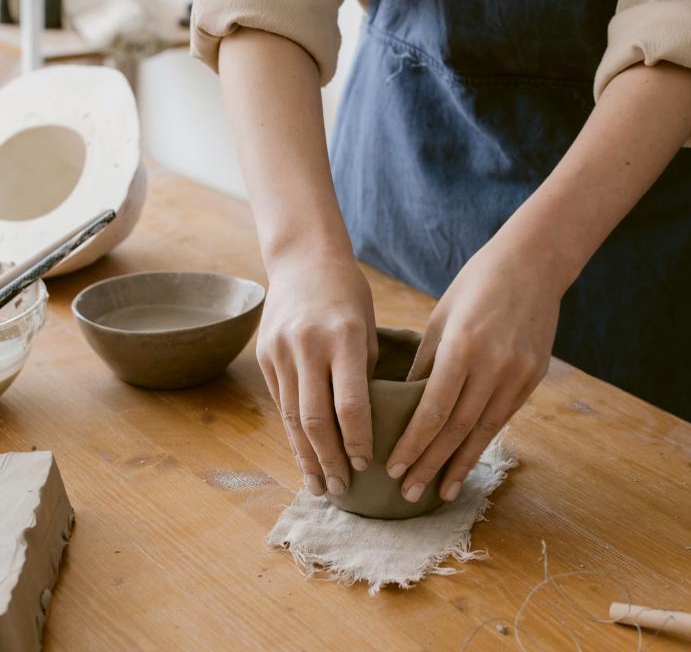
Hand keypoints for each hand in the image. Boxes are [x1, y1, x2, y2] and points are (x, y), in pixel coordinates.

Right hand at [257, 252, 377, 496]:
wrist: (303, 259)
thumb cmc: (348, 294)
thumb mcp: (368, 327)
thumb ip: (363, 374)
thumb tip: (363, 425)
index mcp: (344, 338)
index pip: (350, 404)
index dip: (357, 441)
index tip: (366, 466)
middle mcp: (308, 346)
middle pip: (315, 419)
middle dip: (329, 460)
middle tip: (341, 488)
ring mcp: (281, 351)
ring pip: (292, 417)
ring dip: (306, 456)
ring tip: (318, 484)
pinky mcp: (265, 355)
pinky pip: (280, 402)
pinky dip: (292, 432)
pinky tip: (302, 454)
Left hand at [386, 242, 561, 502]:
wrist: (532, 265)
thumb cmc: (474, 286)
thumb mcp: (440, 319)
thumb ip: (425, 365)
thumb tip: (405, 407)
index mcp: (462, 347)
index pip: (432, 410)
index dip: (412, 445)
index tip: (392, 469)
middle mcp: (492, 366)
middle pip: (456, 428)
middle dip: (429, 464)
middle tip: (407, 493)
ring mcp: (518, 374)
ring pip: (482, 431)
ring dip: (458, 464)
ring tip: (438, 493)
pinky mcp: (533, 378)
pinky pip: (502, 419)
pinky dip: (482, 443)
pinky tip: (466, 461)